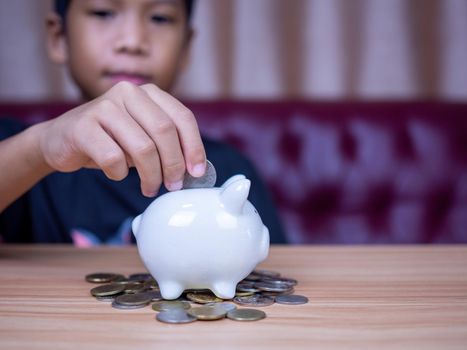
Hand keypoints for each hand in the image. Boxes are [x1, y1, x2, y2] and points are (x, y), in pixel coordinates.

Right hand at [39, 82, 205, 195]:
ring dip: (151, 175)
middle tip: (173, 185)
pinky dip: (119, 174)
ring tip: (149, 187)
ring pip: (143, 148)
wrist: (62, 140)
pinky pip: (113, 158)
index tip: (197, 172)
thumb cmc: (110, 140)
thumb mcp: (143, 137)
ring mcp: (104, 106)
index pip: (183, 117)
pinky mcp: (83, 125)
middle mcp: (128, 93)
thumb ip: (167, 144)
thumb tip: (195, 169)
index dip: (194, 147)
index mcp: (149, 93)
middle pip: (165, 132)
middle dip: (174, 165)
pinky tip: (115, 173)